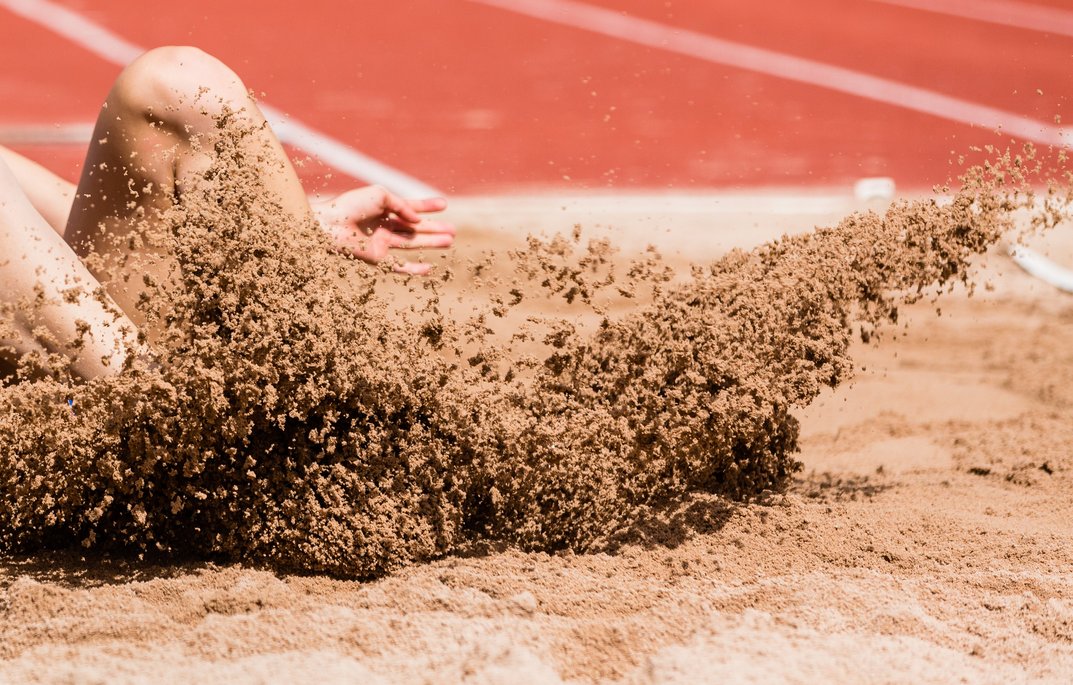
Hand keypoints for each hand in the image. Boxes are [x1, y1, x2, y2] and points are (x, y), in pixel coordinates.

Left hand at [312, 185, 455, 274]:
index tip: (445, 204)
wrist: (328, 226)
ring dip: (431, 242)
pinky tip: (429, 268)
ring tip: (450, 241)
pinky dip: (414, 269)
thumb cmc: (350, 206)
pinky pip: (399, 266)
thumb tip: (418, 220)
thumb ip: (402, 205)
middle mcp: (383, 226)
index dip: (427, 206)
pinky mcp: (377, 259)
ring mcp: (381, 243)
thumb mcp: (380, 195)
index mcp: (382, 208)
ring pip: (412, 244)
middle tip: (453, 230)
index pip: (409, 207)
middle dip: (434, 228)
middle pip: (414, 228)